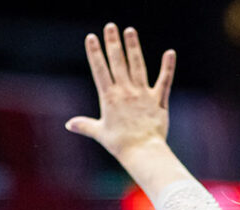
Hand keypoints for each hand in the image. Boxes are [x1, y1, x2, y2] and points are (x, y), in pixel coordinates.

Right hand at [66, 23, 174, 160]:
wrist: (143, 152)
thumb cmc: (121, 145)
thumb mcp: (100, 133)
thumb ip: (85, 125)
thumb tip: (69, 125)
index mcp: (109, 97)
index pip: (100, 70)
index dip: (95, 53)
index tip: (91, 37)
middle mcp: (125, 92)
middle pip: (118, 62)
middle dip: (113, 43)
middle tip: (110, 26)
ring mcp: (142, 94)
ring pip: (138, 66)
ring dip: (134, 47)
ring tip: (130, 31)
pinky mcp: (158, 100)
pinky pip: (164, 81)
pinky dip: (167, 67)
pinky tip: (170, 53)